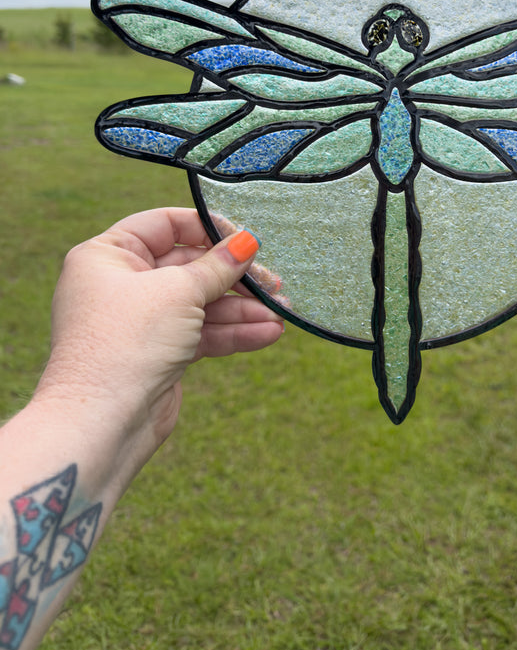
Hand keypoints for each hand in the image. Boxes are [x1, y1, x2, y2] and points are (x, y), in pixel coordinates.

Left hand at [35, 207, 282, 478]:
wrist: (102, 424)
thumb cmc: (127, 344)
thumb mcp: (179, 292)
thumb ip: (217, 266)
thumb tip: (247, 242)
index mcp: (108, 255)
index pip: (165, 225)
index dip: (207, 228)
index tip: (245, 239)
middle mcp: (121, 284)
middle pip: (189, 266)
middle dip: (234, 277)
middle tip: (273, 282)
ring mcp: (141, 321)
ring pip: (201, 303)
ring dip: (242, 308)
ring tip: (281, 312)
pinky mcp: (159, 352)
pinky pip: (201, 333)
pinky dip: (233, 332)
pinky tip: (267, 333)